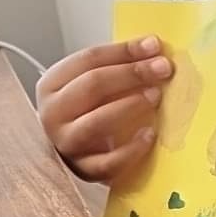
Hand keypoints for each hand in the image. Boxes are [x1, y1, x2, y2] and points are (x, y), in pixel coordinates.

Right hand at [36, 36, 173, 183]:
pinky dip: (132, 149)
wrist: (66, 154)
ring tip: (156, 96)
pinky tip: (150, 135)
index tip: (154, 45)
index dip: (124, 51)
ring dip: (130, 105)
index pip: (89, 60)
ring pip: (96, 122)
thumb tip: (153, 50)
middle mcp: (53, 113)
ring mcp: (65, 144)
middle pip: (92, 86)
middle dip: (131, 74)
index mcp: (52, 84)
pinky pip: (108, 162)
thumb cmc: (83, 113)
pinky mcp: (82, 171)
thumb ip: (114, 68)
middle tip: (162, 69)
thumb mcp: (88, 85)